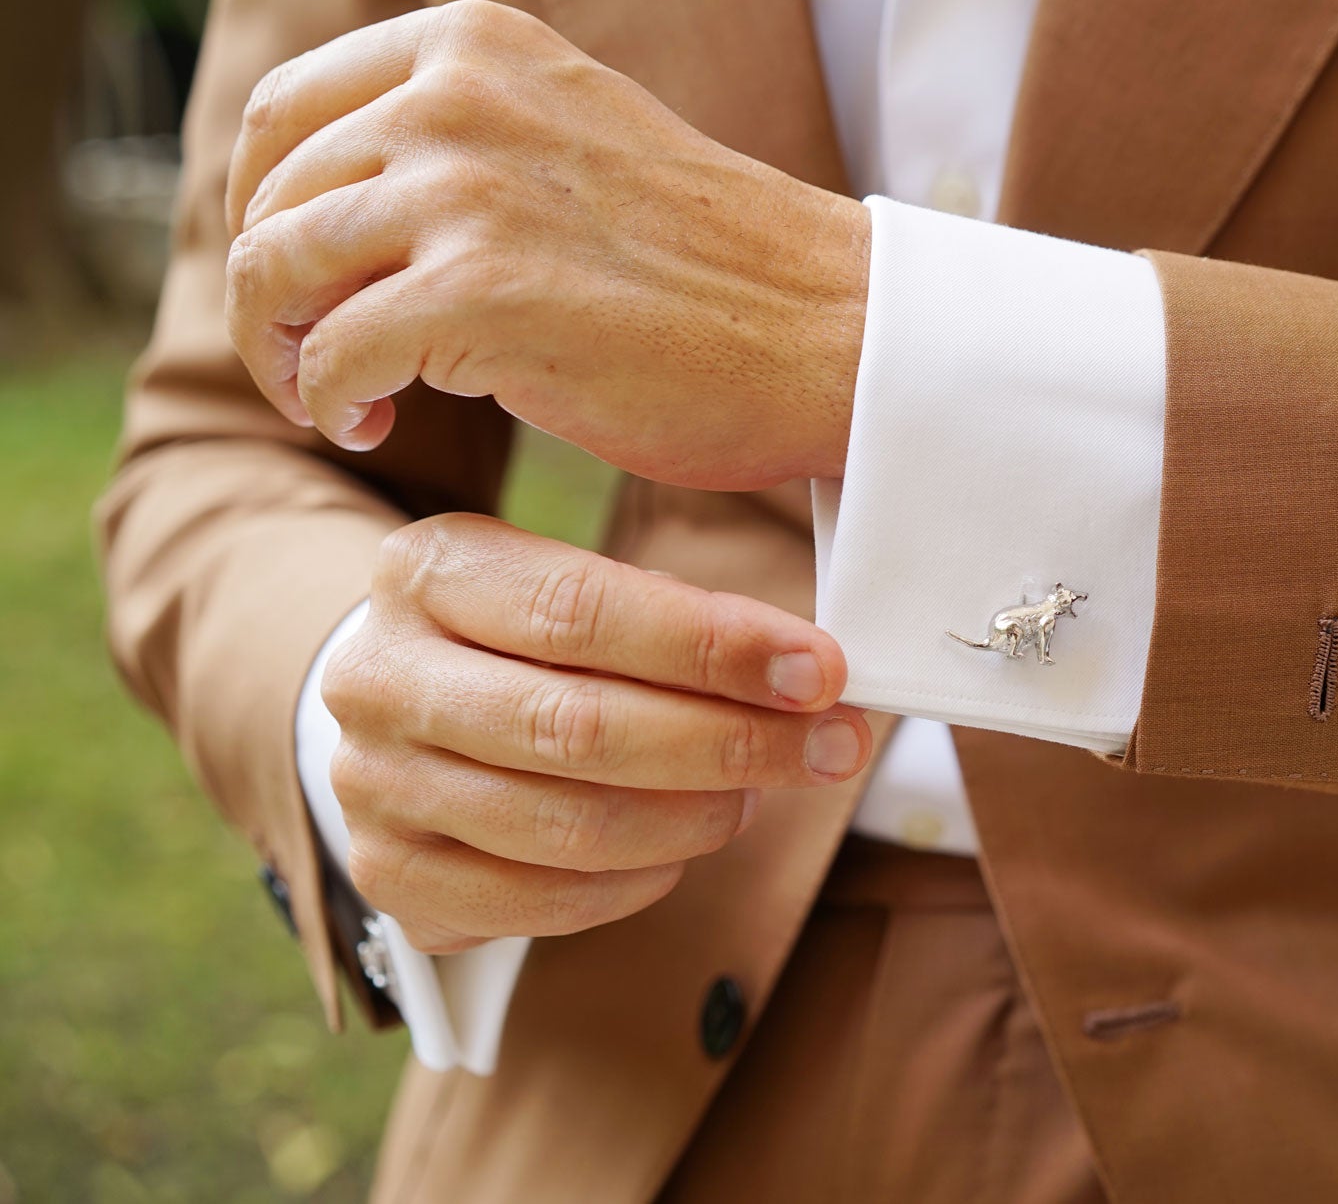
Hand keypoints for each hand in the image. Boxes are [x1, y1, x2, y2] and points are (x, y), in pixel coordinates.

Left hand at [223, 0, 869, 489]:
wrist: (829, 331)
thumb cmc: (715, 266)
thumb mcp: (572, 141)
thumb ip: (465, 143)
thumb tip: (341, 206)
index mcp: (476, 47)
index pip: (286, 110)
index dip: (262, 206)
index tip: (299, 277)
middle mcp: (456, 98)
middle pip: (270, 199)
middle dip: (271, 296)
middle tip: (318, 360)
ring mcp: (464, 192)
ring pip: (275, 271)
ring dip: (284, 353)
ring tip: (341, 399)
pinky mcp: (477, 297)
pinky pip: (333, 357)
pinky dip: (333, 405)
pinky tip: (380, 425)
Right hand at [323, 513, 872, 952]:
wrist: (402, 703)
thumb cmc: (524, 640)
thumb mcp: (573, 586)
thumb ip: (673, 618)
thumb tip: (806, 672)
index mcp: (429, 569)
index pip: (584, 611)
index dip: (714, 648)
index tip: (819, 672)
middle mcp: (380, 675)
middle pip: (578, 726)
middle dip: (730, 742)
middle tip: (830, 748)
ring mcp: (373, 784)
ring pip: (567, 825)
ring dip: (695, 817)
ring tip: (756, 793)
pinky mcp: (390, 876)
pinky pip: (539, 902)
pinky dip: (635, 882)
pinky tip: (680, 850)